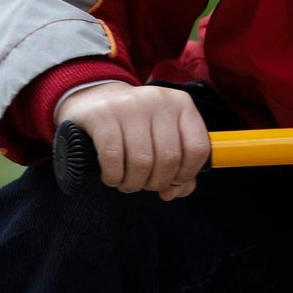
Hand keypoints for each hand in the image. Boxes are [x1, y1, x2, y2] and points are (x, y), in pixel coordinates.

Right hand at [55, 84, 210, 197]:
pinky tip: (111, 176)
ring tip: (127, 182)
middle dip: (156, 182)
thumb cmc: (135, 126)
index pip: (197, 149)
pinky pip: (113, 157)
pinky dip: (114, 176)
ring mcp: (130, 105)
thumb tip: (175, 192)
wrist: (95, 101)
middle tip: (144, 184)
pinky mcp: (103, 114)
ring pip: (142, 162)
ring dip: (134, 183)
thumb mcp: (162, 138)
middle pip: (168, 159)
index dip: (186, 174)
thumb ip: (178, 166)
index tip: (172, 182)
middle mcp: (159, 100)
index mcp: (181, 105)